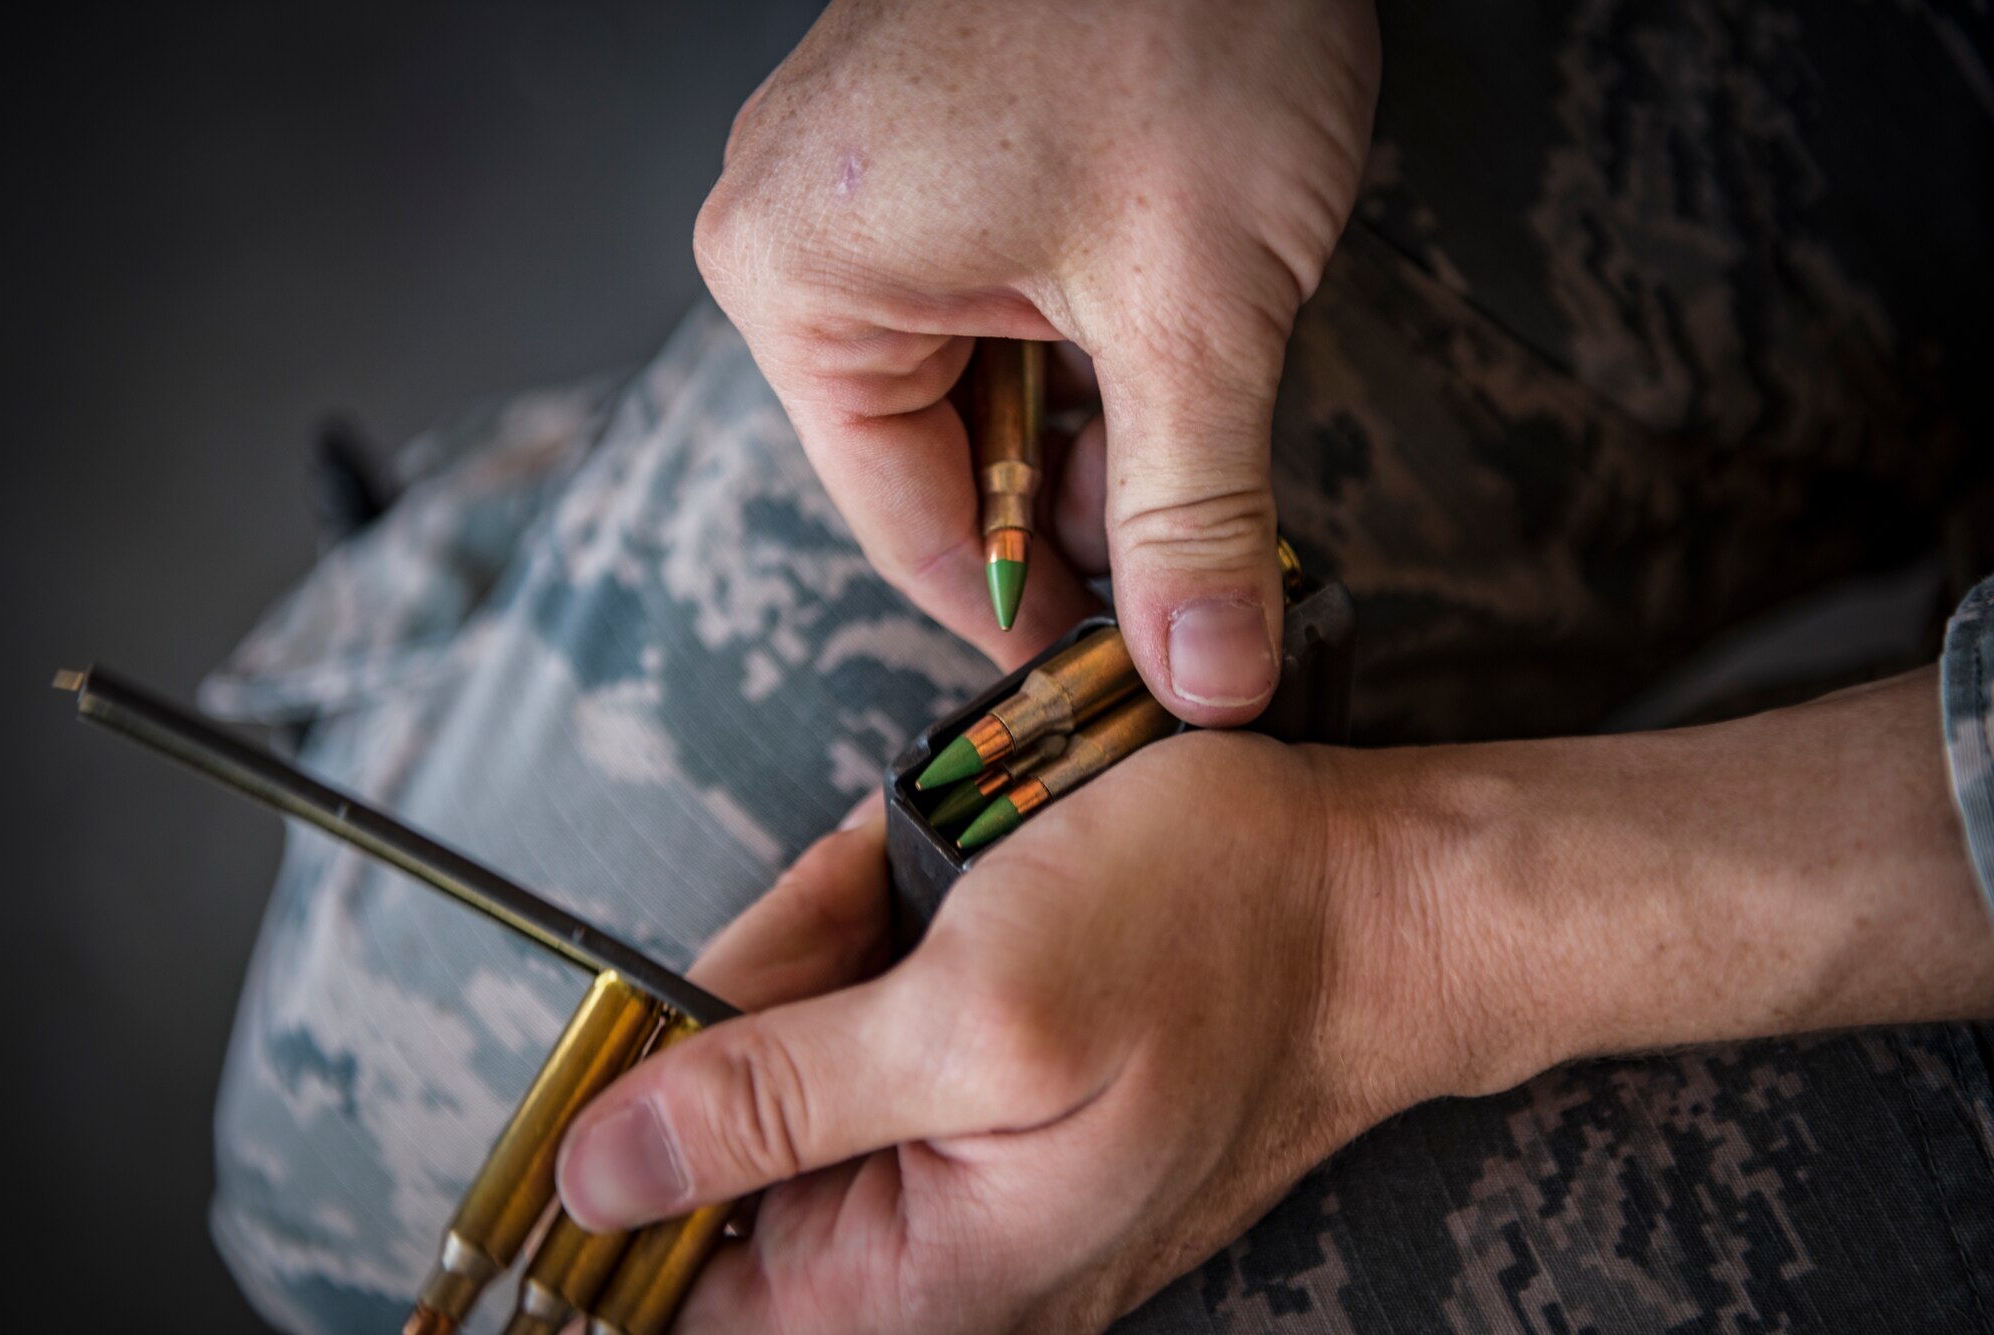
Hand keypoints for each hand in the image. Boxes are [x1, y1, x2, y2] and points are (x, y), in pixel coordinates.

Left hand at [557, 670, 1993, 1332]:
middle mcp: (938, 1254)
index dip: (614, 1169)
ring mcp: (971, 1173)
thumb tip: (598, 1175)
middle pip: (727, 1153)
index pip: (677, 1290)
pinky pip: (875, 1031)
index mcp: (920, 1275)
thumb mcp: (976, 1012)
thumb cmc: (1213, 937)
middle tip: (866, 911)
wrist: (1381, 899)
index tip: (632, 1035)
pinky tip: (954, 880)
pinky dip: (880, 939)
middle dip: (755, 1006)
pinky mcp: (996, 1100)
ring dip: (827, 954)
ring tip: (935, 878)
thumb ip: (775, 1101)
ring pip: (797, 1068)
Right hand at [695, 0, 1380, 718]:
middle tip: (1201, 550)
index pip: (902, 525)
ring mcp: (863, 181)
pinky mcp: (934, 148)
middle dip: (1074, 507)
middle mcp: (801, 230)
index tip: (1120, 678)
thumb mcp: (1197, 308)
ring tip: (1198, 380)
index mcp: (800, 275)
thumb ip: (1194, 513)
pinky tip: (1166, 324)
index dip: (1024, 616)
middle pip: (938, 458)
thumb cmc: (1181, 8)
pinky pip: (996, 297)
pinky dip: (1088, 341)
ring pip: (980, 382)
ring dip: (1098, 419)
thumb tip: (1203, 674)